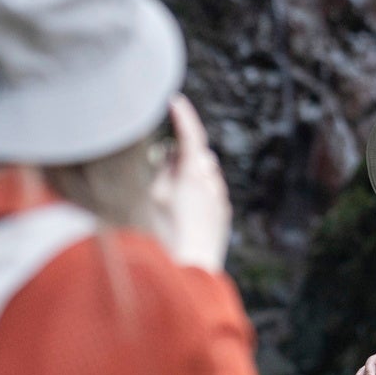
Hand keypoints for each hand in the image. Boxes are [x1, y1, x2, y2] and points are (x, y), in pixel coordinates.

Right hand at [148, 96, 230, 271]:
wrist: (189, 273)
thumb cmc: (165, 235)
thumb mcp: (153, 197)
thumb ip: (163, 169)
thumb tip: (170, 153)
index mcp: (192, 172)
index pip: (190, 133)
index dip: (182, 115)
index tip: (174, 101)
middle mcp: (211, 182)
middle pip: (197, 155)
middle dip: (183, 155)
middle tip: (160, 167)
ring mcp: (219, 200)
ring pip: (204, 177)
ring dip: (189, 178)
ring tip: (169, 202)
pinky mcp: (222, 217)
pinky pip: (209, 196)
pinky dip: (196, 196)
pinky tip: (182, 218)